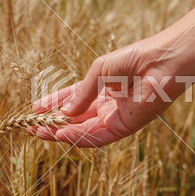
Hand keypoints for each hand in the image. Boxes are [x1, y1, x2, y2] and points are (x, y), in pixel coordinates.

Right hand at [30, 39, 179, 146]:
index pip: (74, 100)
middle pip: (76, 119)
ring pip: (84, 131)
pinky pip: (98, 136)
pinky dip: (79, 136)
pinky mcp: (125, 127)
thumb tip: (64, 114)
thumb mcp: (100, 70)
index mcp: (103, 89)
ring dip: (62, 133)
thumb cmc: (134, 58)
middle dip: (54, 123)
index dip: (54, 105)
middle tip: (32, 126)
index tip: (34, 109)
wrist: (162, 61)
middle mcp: (108, 106)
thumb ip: (82, 92)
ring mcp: (116, 117)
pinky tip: (62, 133)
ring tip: (40, 132)